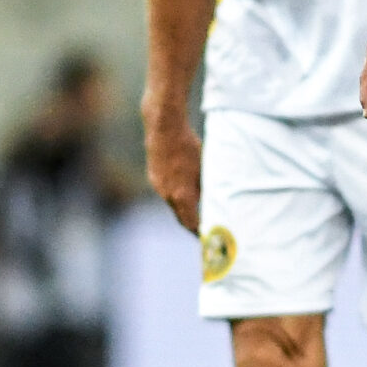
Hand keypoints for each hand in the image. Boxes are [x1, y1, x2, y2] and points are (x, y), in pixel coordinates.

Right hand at [143, 113, 203, 231]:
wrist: (164, 128)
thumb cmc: (190, 146)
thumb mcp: (205, 168)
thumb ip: (206, 188)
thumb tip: (212, 201)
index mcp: (182, 195)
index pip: (191, 223)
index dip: (199, 232)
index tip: (207, 237)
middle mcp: (168, 195)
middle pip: (180, 217)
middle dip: (191, 224)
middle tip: (202, 230)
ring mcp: (158, 186)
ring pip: (173, 204)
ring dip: (183, 208)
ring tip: (195, 208)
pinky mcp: (154, 177)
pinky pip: (166, 192)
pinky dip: (176, 194)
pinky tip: (183, 187)